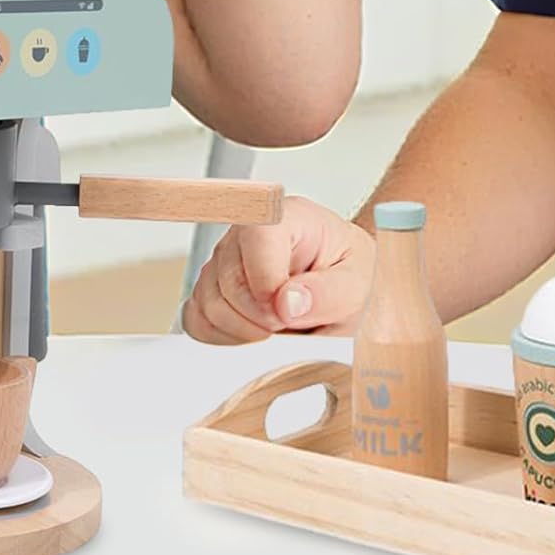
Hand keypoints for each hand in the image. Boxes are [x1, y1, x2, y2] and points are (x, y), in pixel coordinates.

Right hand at [180, 195, 374, 343]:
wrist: (345, 285)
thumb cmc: (351, 276)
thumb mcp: (358, 286)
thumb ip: (327, 294)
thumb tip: (286, 303)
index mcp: (289, 217)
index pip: (257, 236)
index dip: (265, 282)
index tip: (285, 313)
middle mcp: (249, 231)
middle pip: (228, 278)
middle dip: (258, 318)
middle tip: (288, 327)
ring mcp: (225, 258)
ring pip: (208, 302)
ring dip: (242, 331)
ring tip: (276, 329)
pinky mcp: (211, 286)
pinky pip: (196, 317)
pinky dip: (221, 336)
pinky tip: (251, 334)